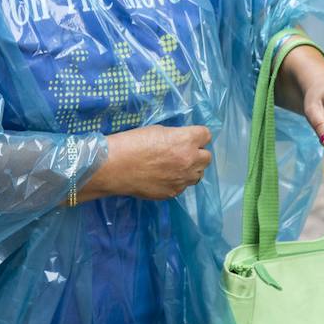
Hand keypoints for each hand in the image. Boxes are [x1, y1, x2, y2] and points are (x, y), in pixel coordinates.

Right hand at [96, 124, 211, 199]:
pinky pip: (183, 186)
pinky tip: (162, 178)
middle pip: (207, 157)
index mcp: (186, 140)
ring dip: (190, 169)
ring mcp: (183, 179)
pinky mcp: (174, 193)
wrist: (116, 167)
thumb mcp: (157, 130)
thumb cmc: (132, 142)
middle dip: (197, 154)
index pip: (206, 135)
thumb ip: (175, 136)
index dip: (197, 135)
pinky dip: (177, 181)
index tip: (189, 137)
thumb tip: (181, 142)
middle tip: (182, 153)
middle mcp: (190, 160)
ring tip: (173, 167)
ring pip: (198, 174)